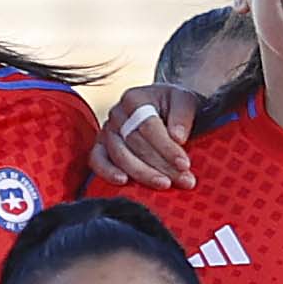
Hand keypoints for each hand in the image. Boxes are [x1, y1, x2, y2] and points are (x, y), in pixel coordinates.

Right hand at [87, 78, 203, 188]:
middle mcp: (117, 114)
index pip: (149, 126)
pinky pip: (97, 161)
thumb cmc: (173, 105)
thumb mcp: (185, 101)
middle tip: (184, 180)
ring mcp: (107, 131)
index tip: (184, 164)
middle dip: (161, 165)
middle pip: (136, 143)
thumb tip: (177, 137)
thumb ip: (183, 115)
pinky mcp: (100, 147)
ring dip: (143, 174)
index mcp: (135, 99)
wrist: (162, 107)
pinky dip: (108, 172)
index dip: (167, 147)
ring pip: (120, 155)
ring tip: (164, 184)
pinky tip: (123, 181)